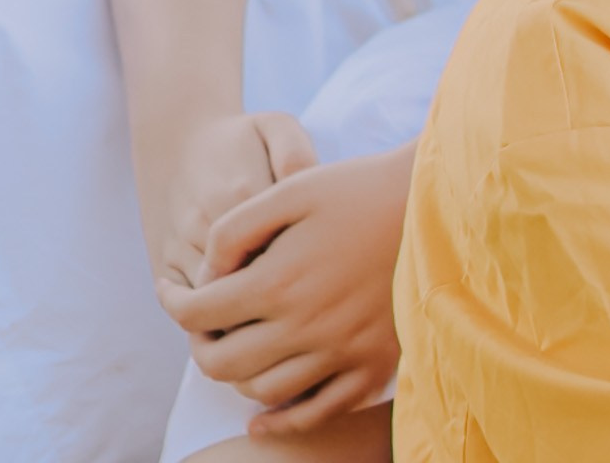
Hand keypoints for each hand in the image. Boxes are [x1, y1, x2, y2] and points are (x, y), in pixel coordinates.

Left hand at [155, 143, 413, 436]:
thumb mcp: (291, 188)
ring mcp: (341, 351)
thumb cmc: (359, 187)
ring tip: (237, 348)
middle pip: (221, 363)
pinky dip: (282, 423)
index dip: (174, 302)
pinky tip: (262, 418)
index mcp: (280, 280)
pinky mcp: (372, 364)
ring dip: (236, 376)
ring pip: (262, 392)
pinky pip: (317, 413)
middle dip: (200, 344)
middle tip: (204, 322)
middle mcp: (306, 325)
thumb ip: (235, 230)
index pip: (198, 314)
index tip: (172, 290)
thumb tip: (206, 275)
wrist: (436, 200)